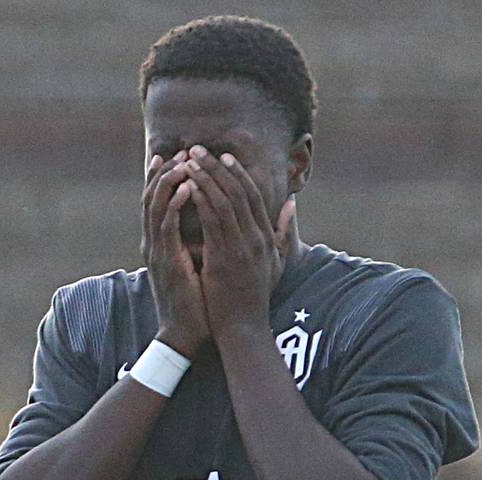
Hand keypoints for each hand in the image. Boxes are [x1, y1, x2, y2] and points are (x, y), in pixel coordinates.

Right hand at [140, 151, 210, 357]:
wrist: (187, 333)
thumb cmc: (199, 301)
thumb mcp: (202, 265)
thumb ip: (207, 241)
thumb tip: (221, 222)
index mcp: (163, 243)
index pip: (161, 201)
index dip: (169, 177)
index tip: (184, 156)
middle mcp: (155, 243)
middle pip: (153, 196)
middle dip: (167, 171)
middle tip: (184, 150)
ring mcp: (157, 251)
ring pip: (156, 205)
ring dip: (170, 180)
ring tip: (185, 161)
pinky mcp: (165, 261)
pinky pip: (166, 226)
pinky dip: (174, 205)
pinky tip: (186, 188)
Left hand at [184, 145, 294, 339]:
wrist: (244, 328)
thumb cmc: (255, 299)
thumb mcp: (276, 264)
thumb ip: (284, 234)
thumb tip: (292, 205)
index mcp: (266, 238)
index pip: (253, 196)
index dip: (238, 173)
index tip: (223, 156)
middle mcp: (256, 237)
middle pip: (237, 191)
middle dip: (217, 167)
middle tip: (199, 148)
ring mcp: (241, 246)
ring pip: (223, 201)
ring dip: (205, 176)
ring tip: (189, 159)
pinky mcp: (224, 256)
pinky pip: (212, 219)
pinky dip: (201, 198)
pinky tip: (189, 184)